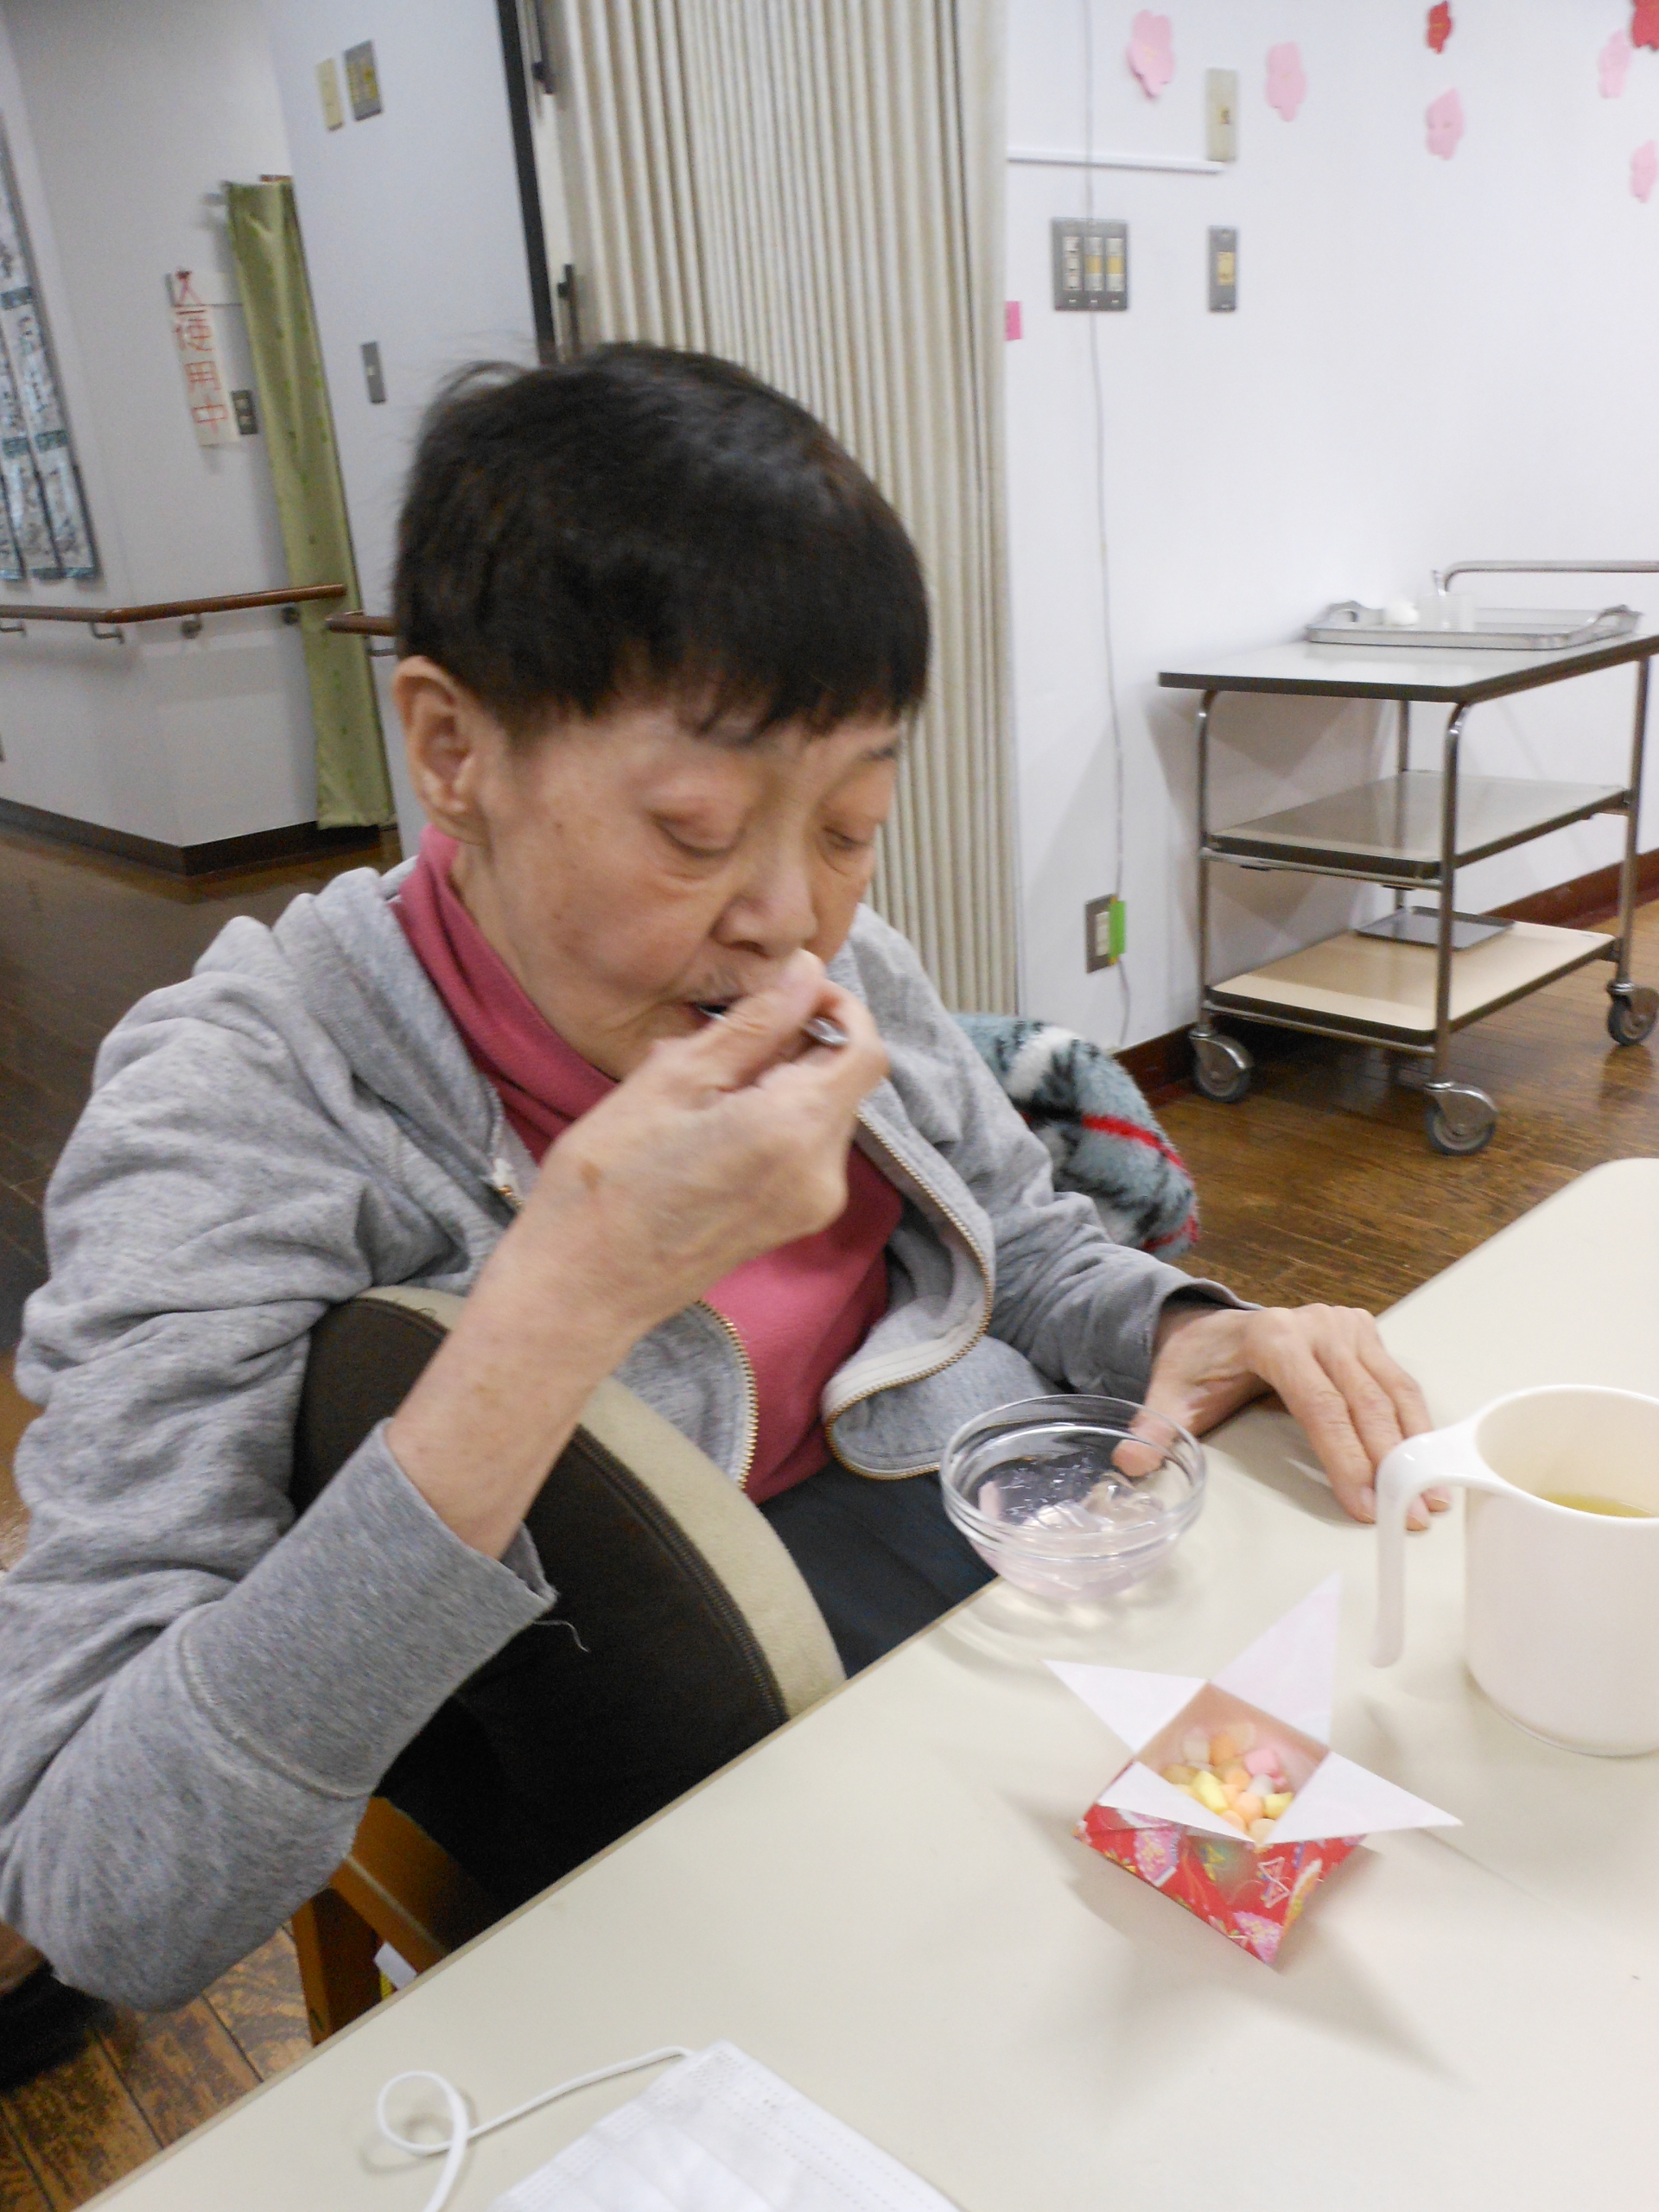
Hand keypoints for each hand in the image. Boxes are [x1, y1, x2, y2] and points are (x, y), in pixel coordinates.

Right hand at [526, 950, 887, 1332]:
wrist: (582, 1286)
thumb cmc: (608, 1182)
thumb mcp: (673, 1080)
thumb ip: (753, 1024)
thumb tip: (804, 972)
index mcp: (794, 1130)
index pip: (864, 1048)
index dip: (838, 1007)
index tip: (791, 990)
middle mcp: (821, 1173)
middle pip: (842, 1079)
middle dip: (792, 1046)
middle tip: (713, 1044)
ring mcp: (811, 1204)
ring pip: (819, 1112)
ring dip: (775, 1083)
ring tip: (695, 1093)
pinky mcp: (792, 1222)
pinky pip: (801, 1148)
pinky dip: (769, 1121)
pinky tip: (703, 1129)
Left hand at [1144, 1302, 1443, 1529]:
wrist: (1215, 1326)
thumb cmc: (1199, 1365)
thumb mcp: (1170, 1394)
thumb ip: (1155, 1428)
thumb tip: (1132, 1462)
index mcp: (1274, 1338)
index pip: (1320, 1406)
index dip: (1345, 1458)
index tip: (1365, 1505)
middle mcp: (1319, 1326)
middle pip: (1363, 1402)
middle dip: (1390, 1463)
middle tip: (1410, 1516)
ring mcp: (1348, 1326)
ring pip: (1392, 1392)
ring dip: (1415, 1447)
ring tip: (1431, 1499)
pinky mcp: (1367, 1333)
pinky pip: (1399, 1382)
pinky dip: (1417, 1424)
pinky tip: (1430, 1463)